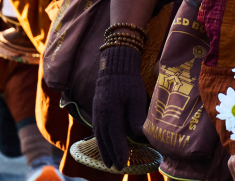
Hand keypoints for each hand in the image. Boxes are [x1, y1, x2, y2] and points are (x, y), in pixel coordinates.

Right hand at [92, 45, 147, 168]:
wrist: (114, 67)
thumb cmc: (128, 81)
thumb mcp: (136, 97)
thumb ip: (135, 116)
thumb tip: (138, 134)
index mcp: (111, 111)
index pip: (115, 136)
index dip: (119, 150)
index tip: (123, 163)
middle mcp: (101, 114)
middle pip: (105, 139)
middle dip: (111, 154)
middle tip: (117, 168)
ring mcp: (97, 112)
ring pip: (99, 136)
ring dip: (103, 150)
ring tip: (108, 163)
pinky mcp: (96, 110)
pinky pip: (97, 129)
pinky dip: (99, 140)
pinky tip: (103, 146)